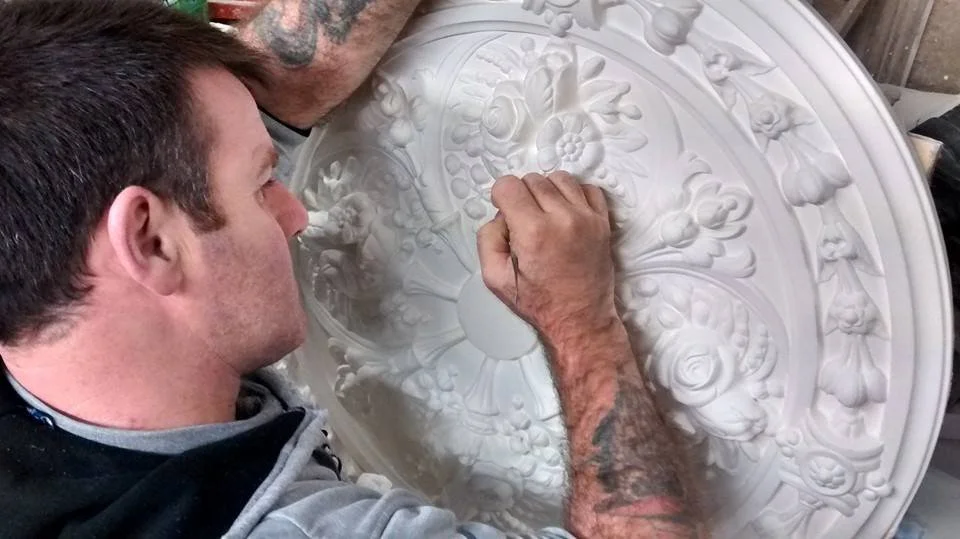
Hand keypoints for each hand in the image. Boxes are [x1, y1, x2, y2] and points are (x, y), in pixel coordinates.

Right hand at [477, 172, 618, 345]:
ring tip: (544, 213)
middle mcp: (562, 219)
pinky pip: (588, 188)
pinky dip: (574, 194)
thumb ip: (488, 238)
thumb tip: (500, 216)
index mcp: (533, 232)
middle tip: (523, 220)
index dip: (501, 196)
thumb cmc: (541, 303)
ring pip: (560, 178)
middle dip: (522, 195)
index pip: (509, 185)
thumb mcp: (494, 278)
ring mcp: (587, 218)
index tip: (505, 211)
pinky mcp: (602, 222)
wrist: (580, 320)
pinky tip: (566, 212)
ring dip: (547, 191)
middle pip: (533, 179)